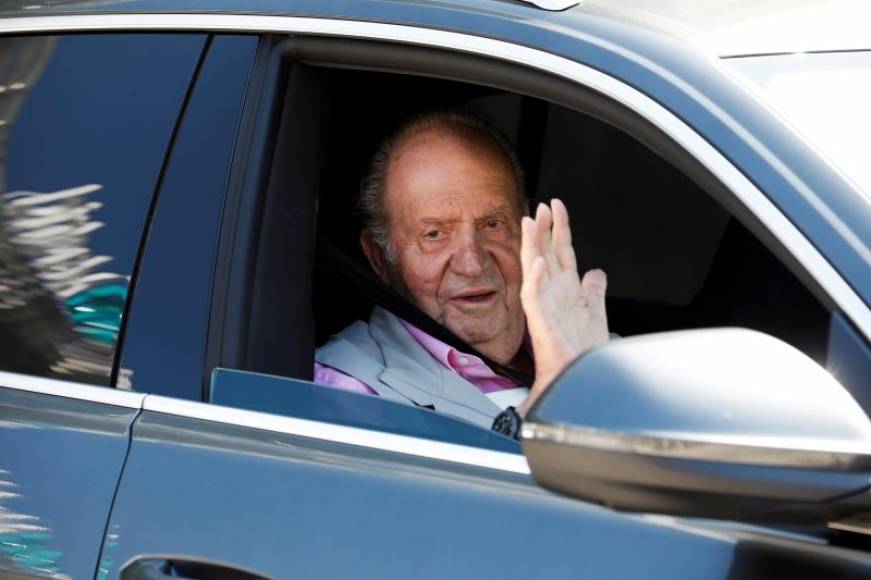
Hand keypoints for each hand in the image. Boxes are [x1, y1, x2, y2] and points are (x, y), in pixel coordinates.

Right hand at [516, 199, 608, 416]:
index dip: (560, 229)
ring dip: (533, 245)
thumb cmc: (582, 353)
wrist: (579, 379)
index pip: (560, 252)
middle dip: (544, 229)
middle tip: (543, 205)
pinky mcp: (540, 324)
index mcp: (566, 291)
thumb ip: (594, 291)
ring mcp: (545, 307)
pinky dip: (535, 280)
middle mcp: (553, 295)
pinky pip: (534, 298)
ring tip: (531, 222)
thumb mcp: (596, 314)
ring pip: (535, 269)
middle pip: (546, 253)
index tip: (557, 206)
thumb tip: (597, 272)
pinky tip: (538, 262)